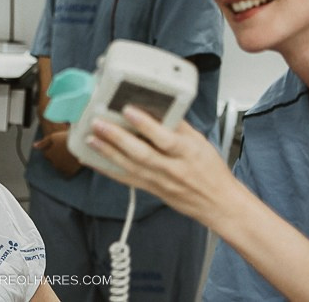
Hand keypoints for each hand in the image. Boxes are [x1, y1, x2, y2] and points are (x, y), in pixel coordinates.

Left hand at [33, 130, 82, 177]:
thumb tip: (34, 146)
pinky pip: (67, 174)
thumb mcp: (53, 137)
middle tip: (65, 150)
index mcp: (49, 154)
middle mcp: (54, 163)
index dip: (52, 149)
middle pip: (53, 162)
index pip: (47, 154)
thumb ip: (43, 142)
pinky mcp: (70, 172)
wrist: (81, 144)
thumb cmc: (67, 138)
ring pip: (60, 168)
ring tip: (69, 157)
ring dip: (62, 164)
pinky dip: (68, 170)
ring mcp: (62, 169)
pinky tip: (72, 164)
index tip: (58, 145)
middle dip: (57, 157)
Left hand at [86, 105, 233, 226]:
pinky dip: (108, 169)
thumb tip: (157, 106)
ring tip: (91, 137)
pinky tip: (94, 159)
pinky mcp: (150, 189)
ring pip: (129, 166)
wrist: (217, 202)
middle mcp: (171, 168)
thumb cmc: (210, 170)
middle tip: (99, 123)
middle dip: (117, 138)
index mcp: (187, 152)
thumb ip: (178, 125)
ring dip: (107, 152)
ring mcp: (159, 181)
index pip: (164, 138)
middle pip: (141, 153)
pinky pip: (126, 179)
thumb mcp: (200, 142)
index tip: (128, 110)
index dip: (145, 124)